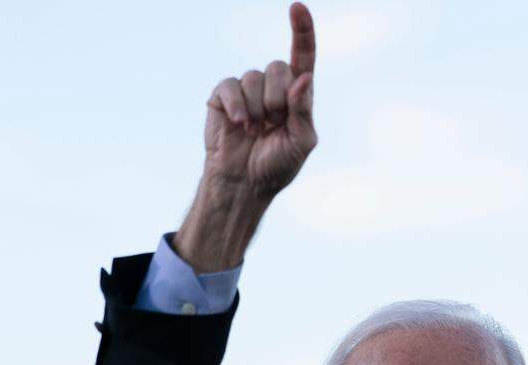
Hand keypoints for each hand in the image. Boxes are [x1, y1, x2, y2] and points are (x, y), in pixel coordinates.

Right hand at [175, 2, 317, 272]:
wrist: (244, 184)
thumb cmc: (277, 165)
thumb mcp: (302, 142)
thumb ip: (304, 110)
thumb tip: (303, 77)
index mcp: (296, 94)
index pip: (302, 55)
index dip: (302, 31)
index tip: (298, 7)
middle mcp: (272, 87)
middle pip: (277, 67)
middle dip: (276, 98)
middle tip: (272, 125)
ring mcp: (246, 90)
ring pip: (253, 77)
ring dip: (256, 108)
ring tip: (255, 131)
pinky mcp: (223, 97)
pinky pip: (230, 86)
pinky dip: (237, 105)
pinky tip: (239, 125)